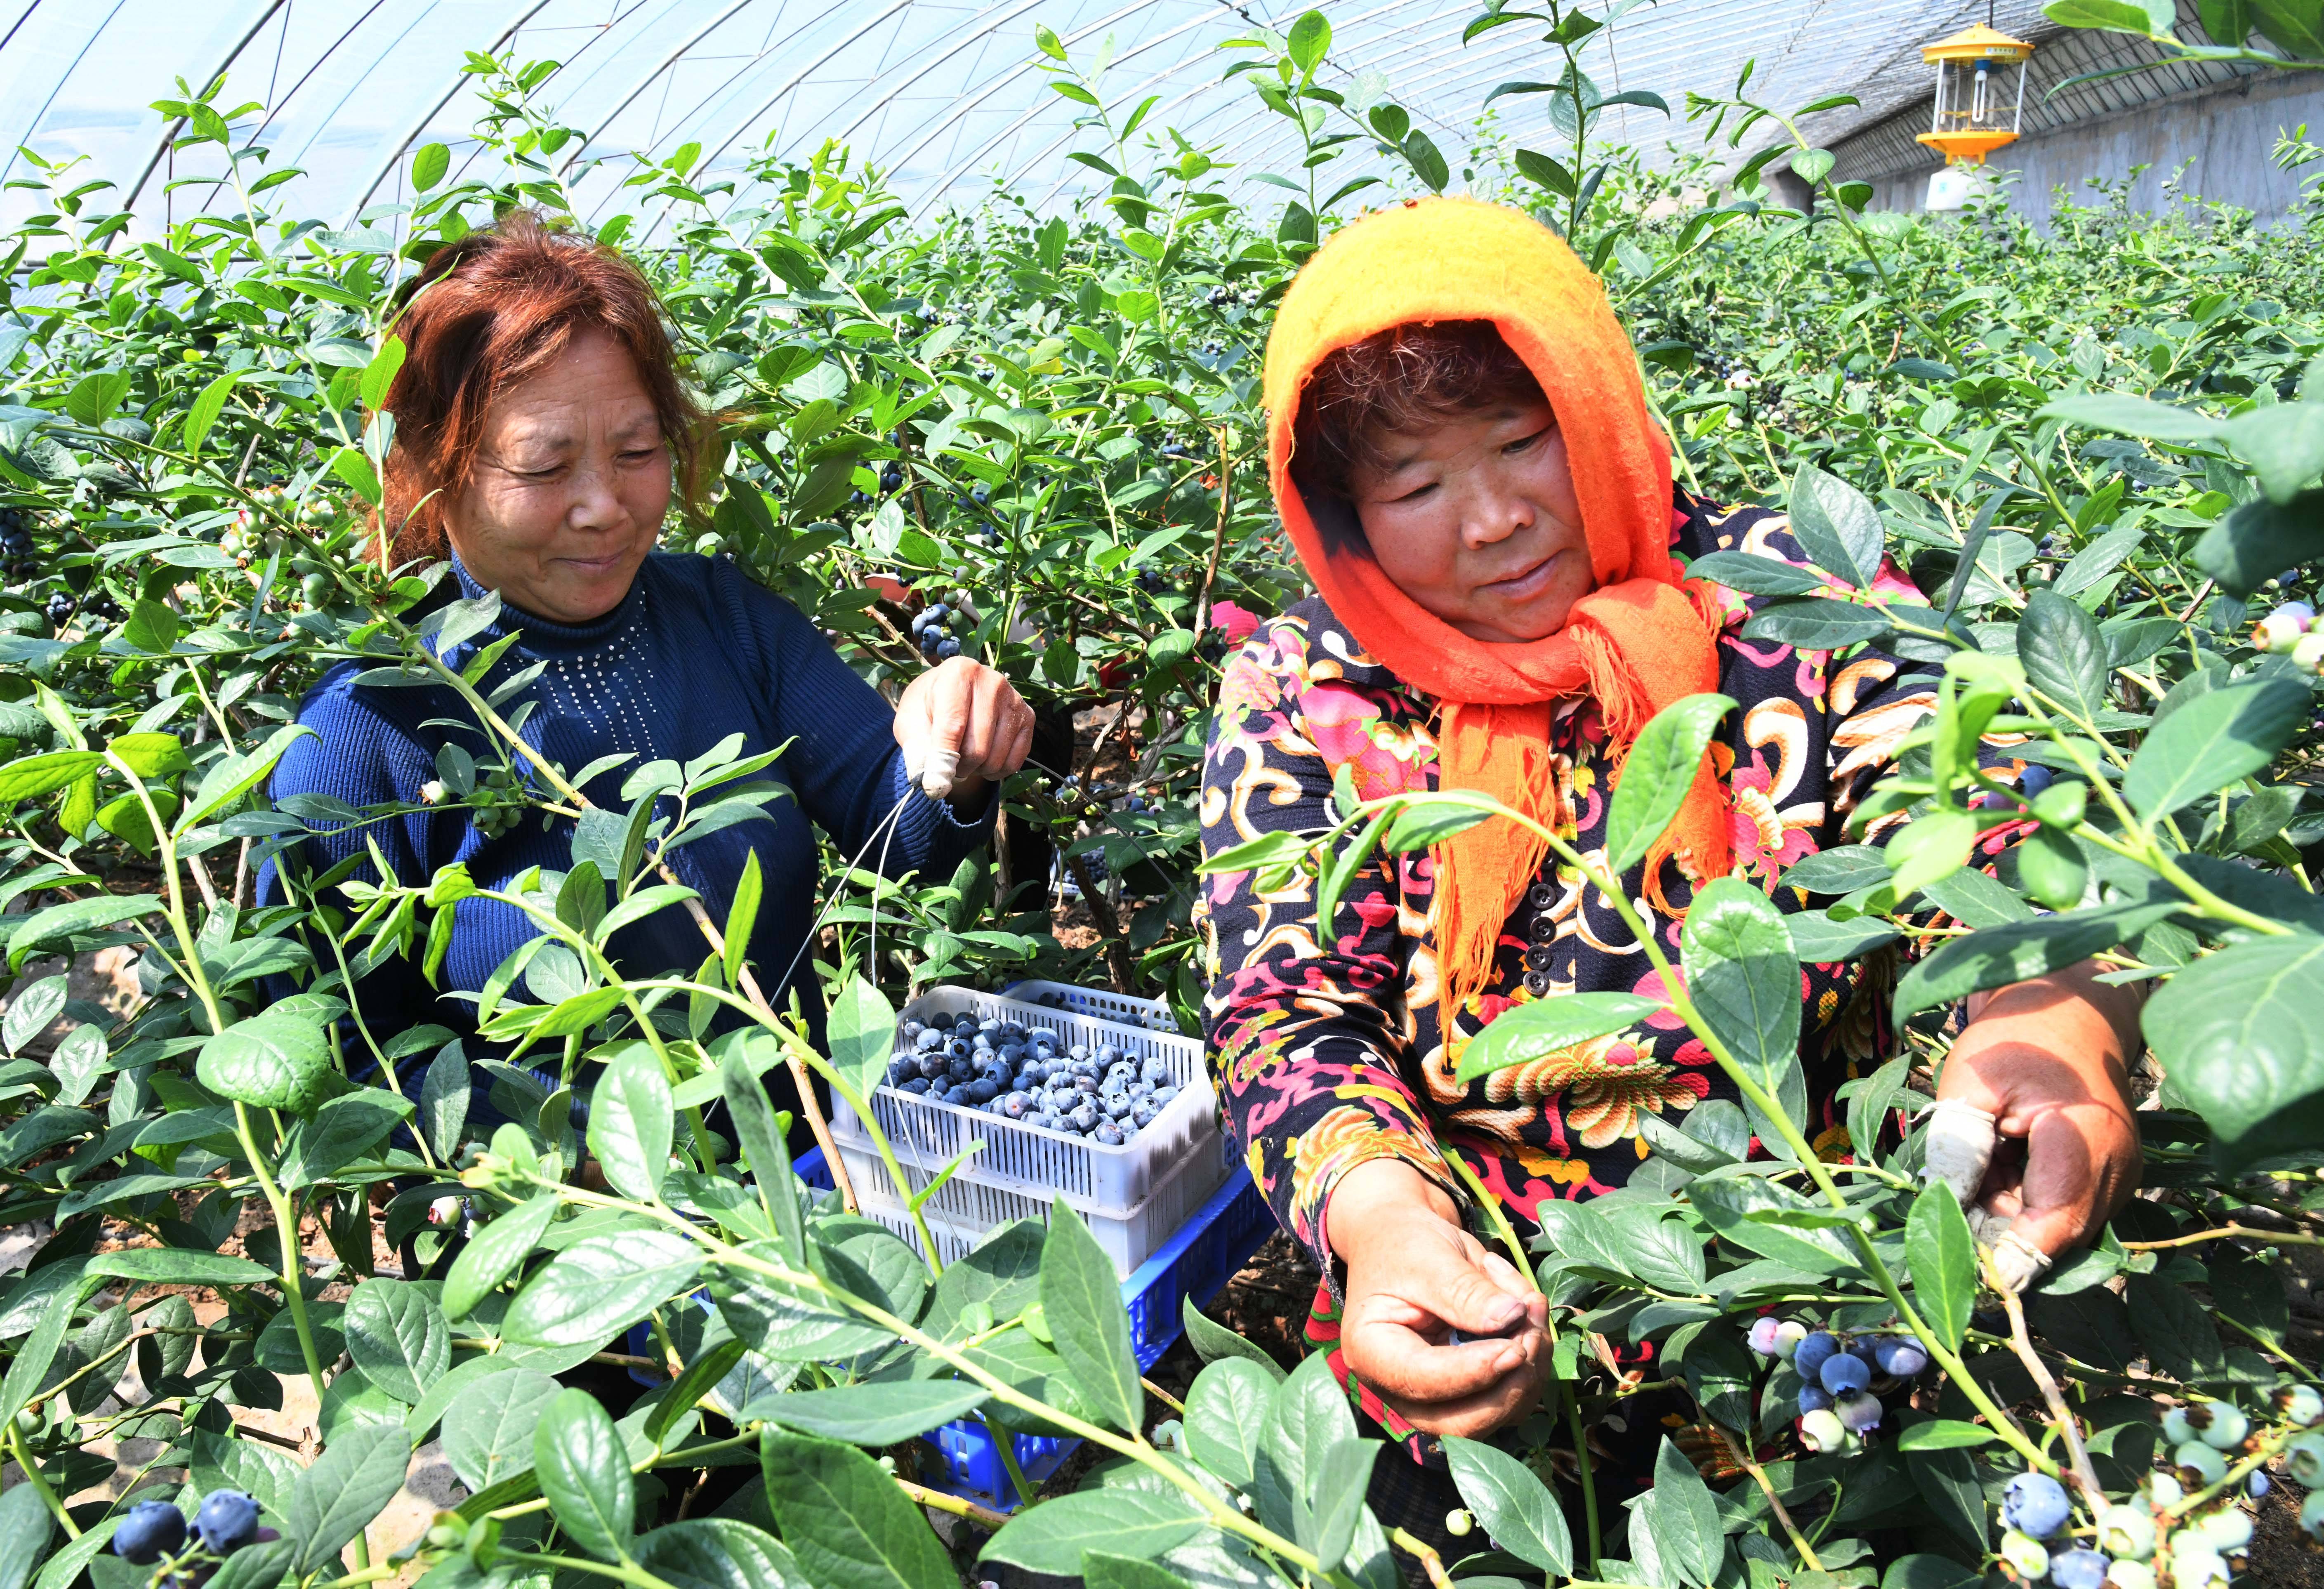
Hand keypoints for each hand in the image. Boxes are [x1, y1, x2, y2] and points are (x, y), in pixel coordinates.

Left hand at [892, 657, 1033, 803]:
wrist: (951, 695)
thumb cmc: (928, 709)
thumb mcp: (909, 723)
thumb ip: (917, 750)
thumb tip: (934, 783)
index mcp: (959, 673)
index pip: (953, 726)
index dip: (942, 759)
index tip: (934, 784)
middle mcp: (992, 681)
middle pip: (977, 747)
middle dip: (959, 767)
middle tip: (949, 764)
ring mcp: (1014, 699)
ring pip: (996, 758)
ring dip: (976, 771)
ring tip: (964, 758)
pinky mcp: (1028, 716)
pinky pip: (1014, 762)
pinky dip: (996, 771)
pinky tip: (984, 760)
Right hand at [1326, 1160, 1550, 1437]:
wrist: (1405, 1241)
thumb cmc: (1405, 1245)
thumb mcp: (1429, 1257)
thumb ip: (1464, 1290)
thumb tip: (1512, 1317)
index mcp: (1371, 1353)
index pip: (1423, 1382)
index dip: (1474, 1370)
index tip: (1515, 1345)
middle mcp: (1398, 1388)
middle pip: (1461, 1422)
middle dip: (1509, 1381)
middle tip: (1532, 1324)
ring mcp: (1435, 1397)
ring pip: (1497, 1414)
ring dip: (1530, 1365)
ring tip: (1530, 1301)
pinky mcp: (1468, 1392)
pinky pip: (1513, 1395)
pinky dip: (1533, 1358)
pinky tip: (1525, 1310)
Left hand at [1945, 959, 2143, 1262]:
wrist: (2071, 1008)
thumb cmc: (2019, 1036)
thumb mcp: (1971, 1083)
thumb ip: (1958, 1147)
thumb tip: (1945, 1211)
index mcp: (2086, 1144)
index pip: (2049, 1229)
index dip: (2005, 1260)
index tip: (1962, 1272)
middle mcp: (2115, 1172)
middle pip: (2046, 1235)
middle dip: (1994, 1224)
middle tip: (1961, 1177)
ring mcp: (2117, 1179)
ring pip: (2048, 1225)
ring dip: (2004, 1206)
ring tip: (1990, 1149)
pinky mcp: (2108, 1179)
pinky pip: (2058, 1208)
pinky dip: (2022, 1194)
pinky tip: (2007, 1153)